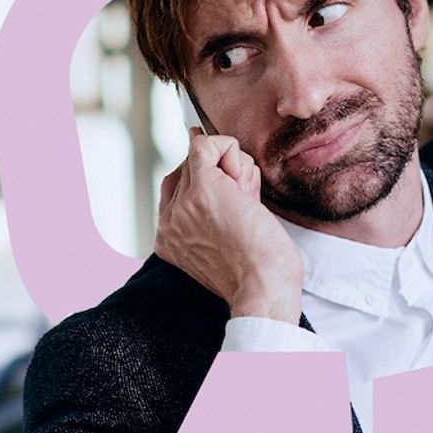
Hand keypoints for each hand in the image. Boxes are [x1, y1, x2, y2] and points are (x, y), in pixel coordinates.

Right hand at [156, 134, 303, 323]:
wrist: (263, 286)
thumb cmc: (259, 275)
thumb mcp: (225, 246)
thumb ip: (213, 214)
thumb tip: (216, 161)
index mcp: (169, 241)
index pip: (176, 191)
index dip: (208, 184)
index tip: (233, 195)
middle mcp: (169, 223)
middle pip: (189, 171)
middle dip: (223, 176)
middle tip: (246, 202)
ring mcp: (183, 204)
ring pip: (201, 157)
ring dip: (234, 169)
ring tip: (248, 202)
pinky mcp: (202, 188)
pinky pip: (205, 146)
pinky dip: (228, 149)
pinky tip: (243, 178)